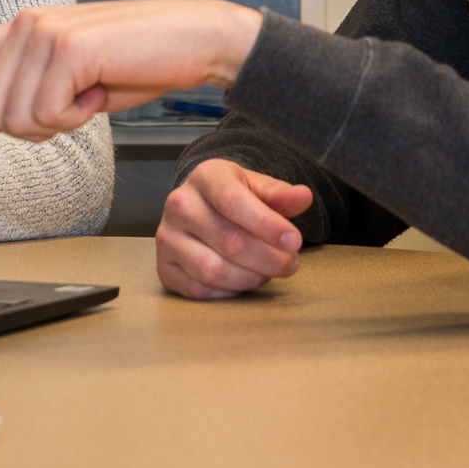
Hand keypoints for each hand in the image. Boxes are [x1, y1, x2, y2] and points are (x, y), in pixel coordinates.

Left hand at [0, 0, 262, 141]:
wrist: (194, 39)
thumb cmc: (140, 62)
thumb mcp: (77, 80)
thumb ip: (34, 91)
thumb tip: (1, 121)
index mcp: (21, 31)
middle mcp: (24, 25)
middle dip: (33, 129)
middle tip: (76, 105)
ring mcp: (43, 32)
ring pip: (17, 122)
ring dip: (61, 124)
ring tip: (94, 91)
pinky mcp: (67, 48)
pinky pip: (50, 115)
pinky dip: (79, 118)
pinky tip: (103, 88)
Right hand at [157, 159, 313, 298]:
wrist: (200, 206)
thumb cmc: (232, 197)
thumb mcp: (257, 186)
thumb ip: (280, 194)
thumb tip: (304, 197)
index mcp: (205, 176)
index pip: (234, 202)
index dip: (268, 225)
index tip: (294, 241)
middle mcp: (179, 205)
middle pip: (230, 242)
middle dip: (269, 259)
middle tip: (290, 263)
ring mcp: (167, 238)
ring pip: (214, 270)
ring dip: (251, 277)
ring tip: (268, 271)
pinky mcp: (164, 268)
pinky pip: (200, 290)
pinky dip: (229, 291)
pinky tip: (244, 279)